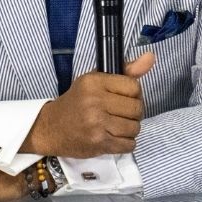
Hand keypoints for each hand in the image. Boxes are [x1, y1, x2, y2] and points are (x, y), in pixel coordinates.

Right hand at [23, 52, 155, 157]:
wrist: (50, 128)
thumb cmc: (77, 102)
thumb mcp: (96, 80)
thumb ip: (126, 71)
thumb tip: (151, 57)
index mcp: (94, 82)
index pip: (134, 87)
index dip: (134, 95)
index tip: (125, 99)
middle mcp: (95, 101)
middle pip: (136, 109)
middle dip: (134, 113)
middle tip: (122, 114)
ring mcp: (97, 123)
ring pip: (134, 128)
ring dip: (130, 130)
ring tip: (117, 126)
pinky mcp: (98, 143)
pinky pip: (128, 145)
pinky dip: (126, 143)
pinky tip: (115, 138)